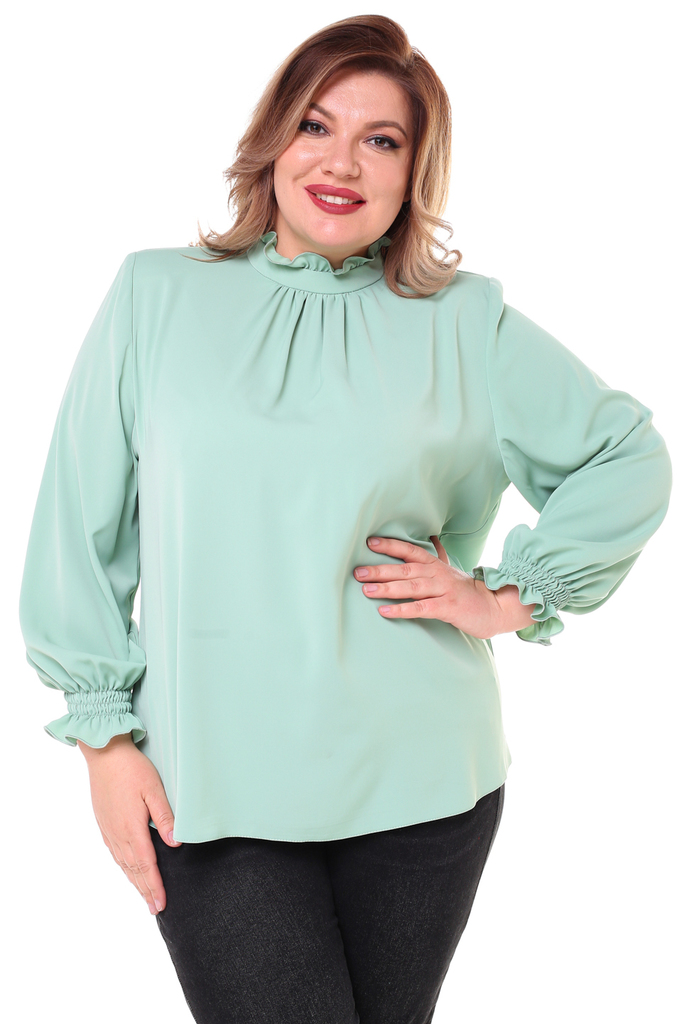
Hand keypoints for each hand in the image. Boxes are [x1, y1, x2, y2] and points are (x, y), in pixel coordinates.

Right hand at [77, 733, 181, 915]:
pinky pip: (115, 853)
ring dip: (134, 882)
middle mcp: (118, 834)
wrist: (104, 754)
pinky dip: (124, 867)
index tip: (162, 903)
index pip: (147, 865)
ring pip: (123, 864)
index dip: (155, 886)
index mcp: (132, 828)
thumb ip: (165, 817)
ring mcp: (109, 830)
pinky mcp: (104, 823)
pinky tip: (128, 870)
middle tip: (156, 909)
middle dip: (146, 890)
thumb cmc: (132, 768)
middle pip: (134, 870)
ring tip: (144, 896)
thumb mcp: (154, 789)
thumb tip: (176, 844)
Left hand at [353, 535, 534, 638]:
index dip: (390, 545)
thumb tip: (428, 538)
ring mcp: (443, 590)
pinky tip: (384, 611)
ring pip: (411, 587)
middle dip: (380, 569)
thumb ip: (436, 556)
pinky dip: (402, 610)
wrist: (494, 607)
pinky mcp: (448, 608)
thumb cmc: (466, 590)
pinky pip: (421, 608)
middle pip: (405, 568)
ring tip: (366, 590)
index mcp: (435, 564)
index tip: (369, 542)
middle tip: (358, 572)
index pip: (410, 550)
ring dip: (387, 588)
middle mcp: (437, 574)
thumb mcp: (450, 570)